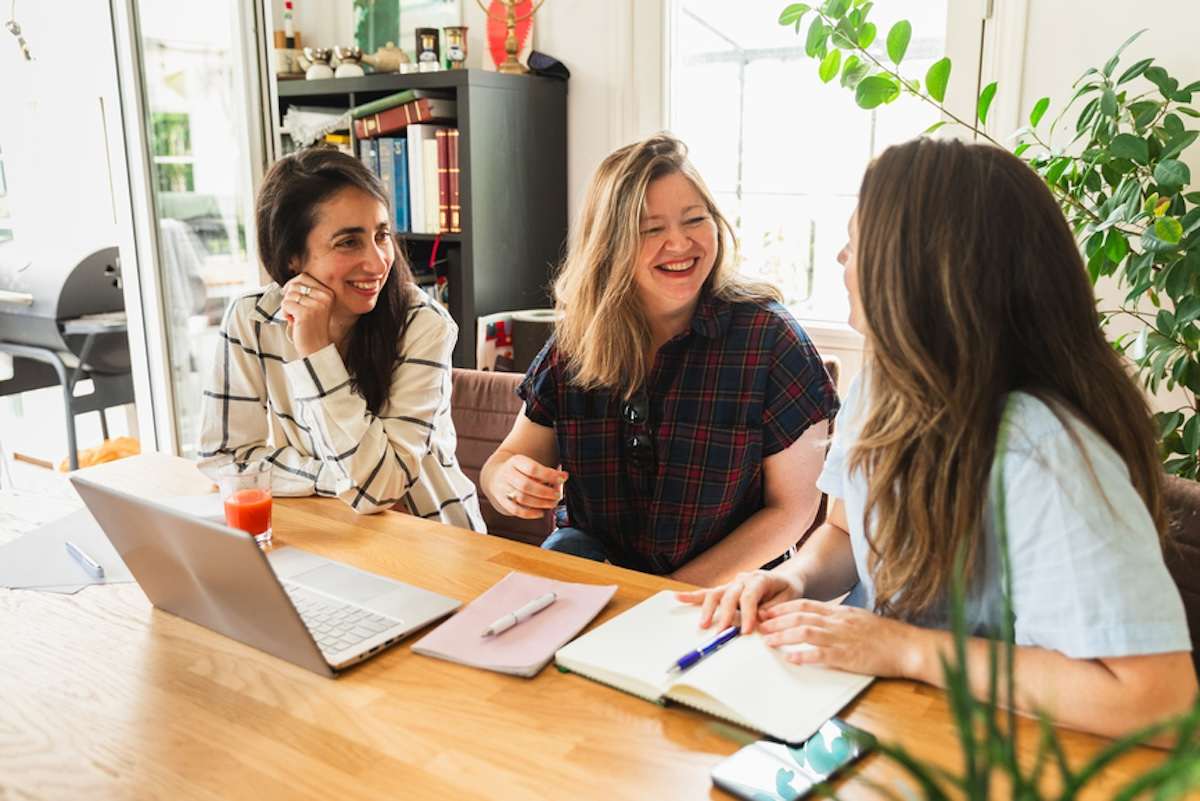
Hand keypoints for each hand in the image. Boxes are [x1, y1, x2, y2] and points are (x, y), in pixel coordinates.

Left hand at [280, 274, 334, 357]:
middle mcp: (324, 297)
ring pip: (289, 294)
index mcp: (328, 293)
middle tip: (293, 309)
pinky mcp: (305, 313)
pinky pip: (286, 304)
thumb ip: (307, 292)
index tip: (289, 294)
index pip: (304, 277)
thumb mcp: (315, 306)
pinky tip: (293, 320)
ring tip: (295, 316)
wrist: (316, 347)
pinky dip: (285, 313)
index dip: (293, 284)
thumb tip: (289, 283)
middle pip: (295, 284)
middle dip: (289, 296)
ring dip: (287, 306)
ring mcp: (315, 305)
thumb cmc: (313, 327)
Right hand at [490, 454, 566, 519]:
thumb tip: (563, 478)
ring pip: (522, 498)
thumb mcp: (530, 463)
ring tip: (552, 504)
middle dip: (545, 492)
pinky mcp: (502, 501)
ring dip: (540, 503)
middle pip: (526, 485)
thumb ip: (546, 471)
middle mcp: (507, 474)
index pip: (533, 469)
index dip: (549, 475)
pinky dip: (530, 514)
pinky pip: (516, 510)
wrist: (495, 475)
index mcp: (516, 461)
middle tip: (557, 495)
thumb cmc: (521, 470)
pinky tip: (541, 512)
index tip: (563, 478)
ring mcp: (503, 488)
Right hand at [675, 570, 803, 633]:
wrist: (787, 579)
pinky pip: (708, 592)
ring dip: (708, 609)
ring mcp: (732, 583)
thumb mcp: (789, 599)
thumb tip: (760, 618)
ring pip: (716, 593)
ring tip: (704, 624)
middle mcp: (743, 579)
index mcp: (760, 579)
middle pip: (729, 595)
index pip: (749, 596)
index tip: (746, 630)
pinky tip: (678, 597)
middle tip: (722, 633)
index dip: (746, 614)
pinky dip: (693, 596)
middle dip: (725, 615)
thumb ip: (774, 609)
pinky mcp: (726, 589)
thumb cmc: (787, 590)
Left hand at [758, 599, 922, 677]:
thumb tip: (818, 621)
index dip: (783, 608)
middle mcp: (838, 621)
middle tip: (759, 625)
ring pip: (807, 632)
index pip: (805, 605)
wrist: (908, 646)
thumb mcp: (859, 619)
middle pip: (801, 616)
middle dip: (776, 620)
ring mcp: (843, 638)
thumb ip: (838, 619)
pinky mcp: (849, 656)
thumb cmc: (885, 635)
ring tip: (767, 641)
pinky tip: (791, 658)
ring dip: (784, 636)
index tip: (767, 611)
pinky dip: (805, 655)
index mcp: (840, 612)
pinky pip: (822, 654)